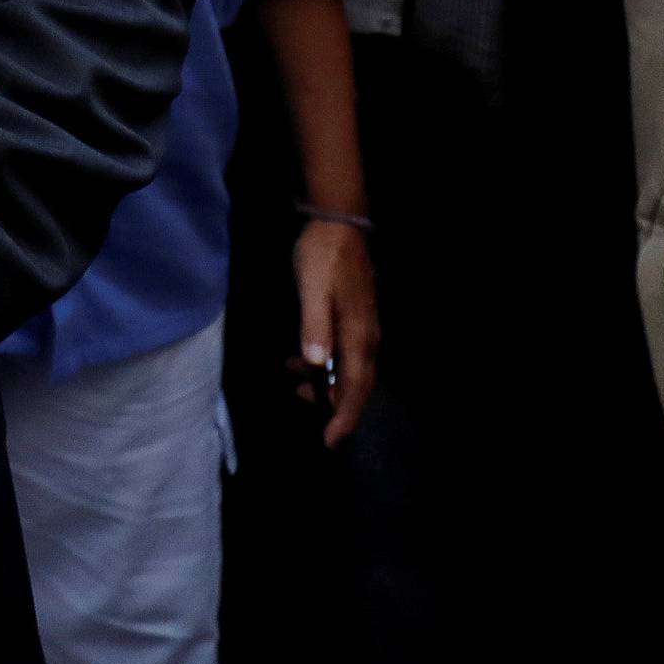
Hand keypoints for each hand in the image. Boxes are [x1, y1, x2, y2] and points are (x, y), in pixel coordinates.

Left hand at [291, 219, 377, 446]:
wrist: (338, 222)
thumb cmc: (323, 257)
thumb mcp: (313, 290)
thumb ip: (315, 327)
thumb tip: (317, 365)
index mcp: (357, 335)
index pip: (356, 387)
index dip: (345, 416)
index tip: (331, 441)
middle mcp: (366, 336)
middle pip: (357, 384)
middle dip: (336, 406)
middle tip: (309, 413)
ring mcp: (363, 325)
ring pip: (350, 370)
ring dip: (326, 384)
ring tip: (297, 385)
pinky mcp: (356, 316)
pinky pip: (345, 353)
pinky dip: (325, 364)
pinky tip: (300, 358)